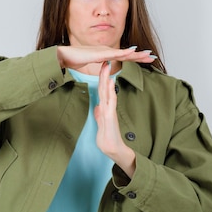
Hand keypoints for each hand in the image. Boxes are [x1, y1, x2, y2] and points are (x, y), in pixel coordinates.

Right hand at [56, 45, 155, 71]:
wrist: (65, 55)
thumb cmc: (75, 59)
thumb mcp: (91, 63)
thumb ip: (99, 64)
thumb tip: (105, 67)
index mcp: (106, 54)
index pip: (124, 57)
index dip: (135, 58)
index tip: (145, 59)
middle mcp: (107, 51)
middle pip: (128, 54)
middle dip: (141, 56)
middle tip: (153, 56)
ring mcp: (105, 51)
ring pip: (125, 53)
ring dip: (137, 54)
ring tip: (148, 54)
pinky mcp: (100, 53)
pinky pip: (115, 53)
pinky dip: (125, 53)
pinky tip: (133, 52)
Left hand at [94, 61, 136, 177]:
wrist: (114, 150)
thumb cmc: (108, 139)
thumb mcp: (101, 125)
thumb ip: (99, 115)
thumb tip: (97, 107)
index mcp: (105, 108)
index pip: (102, 90)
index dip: (101, 79)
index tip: (101, 68)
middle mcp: (108, 108)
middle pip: (106, 88)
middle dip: (104, 75)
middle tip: (105, 61)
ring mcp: (110, 112)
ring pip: (108, 92)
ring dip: (107, 80)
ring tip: (107, 68)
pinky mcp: (111, 117)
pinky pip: (110, 103)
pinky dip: (110, 93)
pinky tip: (111, 84)